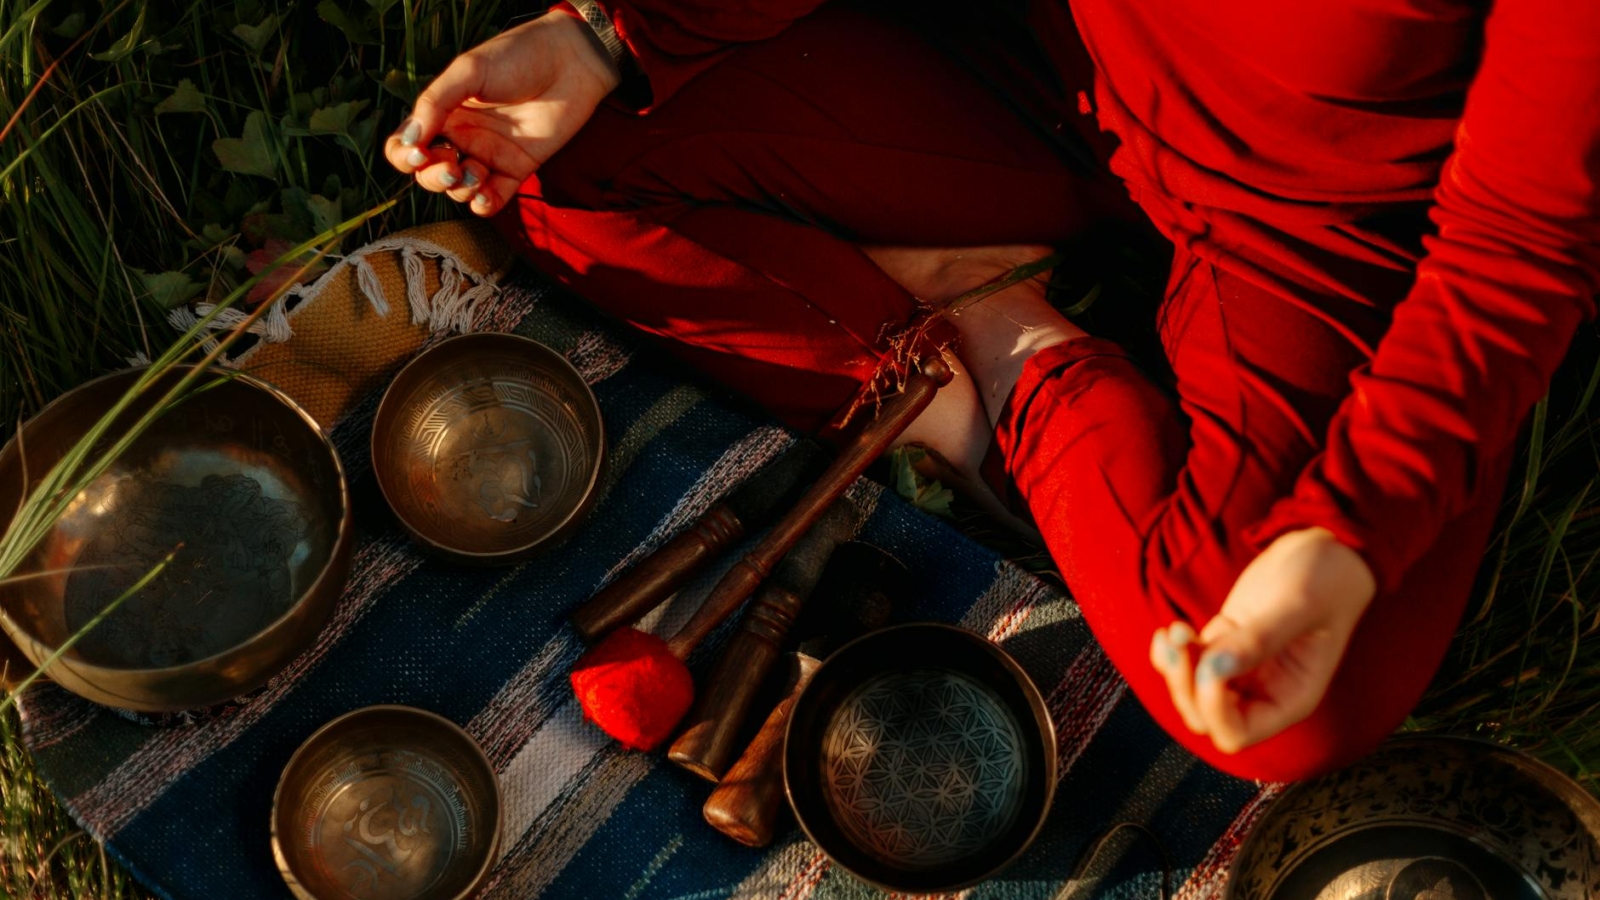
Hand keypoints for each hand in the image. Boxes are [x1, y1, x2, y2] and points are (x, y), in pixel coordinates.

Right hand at [382, 10, 621, 216]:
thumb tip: (410, 139)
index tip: (418, 152)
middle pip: (429, 173)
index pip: (407, 144)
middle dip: (433, 178)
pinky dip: (483, 205)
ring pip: (459, 190)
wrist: (570, 62)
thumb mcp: (469, 71)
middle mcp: (462, 136)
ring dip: (459, 190)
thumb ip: (436, 102)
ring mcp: (489, 155)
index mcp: (442, 112)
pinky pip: (493, 199)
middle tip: (451, 166)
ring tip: (474, 174)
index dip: (404, 156)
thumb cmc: (517, 57)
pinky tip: (484, 197)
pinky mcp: (517, 169)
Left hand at [1149, 527, 1376, 753]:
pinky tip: (1171, 629)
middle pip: (1205, 719)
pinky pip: (1187, 666)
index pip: (1236, 733)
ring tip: (1176, 630)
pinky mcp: (1224, 646)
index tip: (1210, 664)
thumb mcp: (1297, 606)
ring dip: (1175, 668)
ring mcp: (1241, 670)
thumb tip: (1215, 670)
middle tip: (1181, 643)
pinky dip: (1171, 654)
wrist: (1325, 547)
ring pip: (1191, 694)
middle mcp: (1264, 692)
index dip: (1213, 708)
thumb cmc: (1326, 579)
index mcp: (1290, 699)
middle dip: (1185, 687)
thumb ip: (1259, 641)